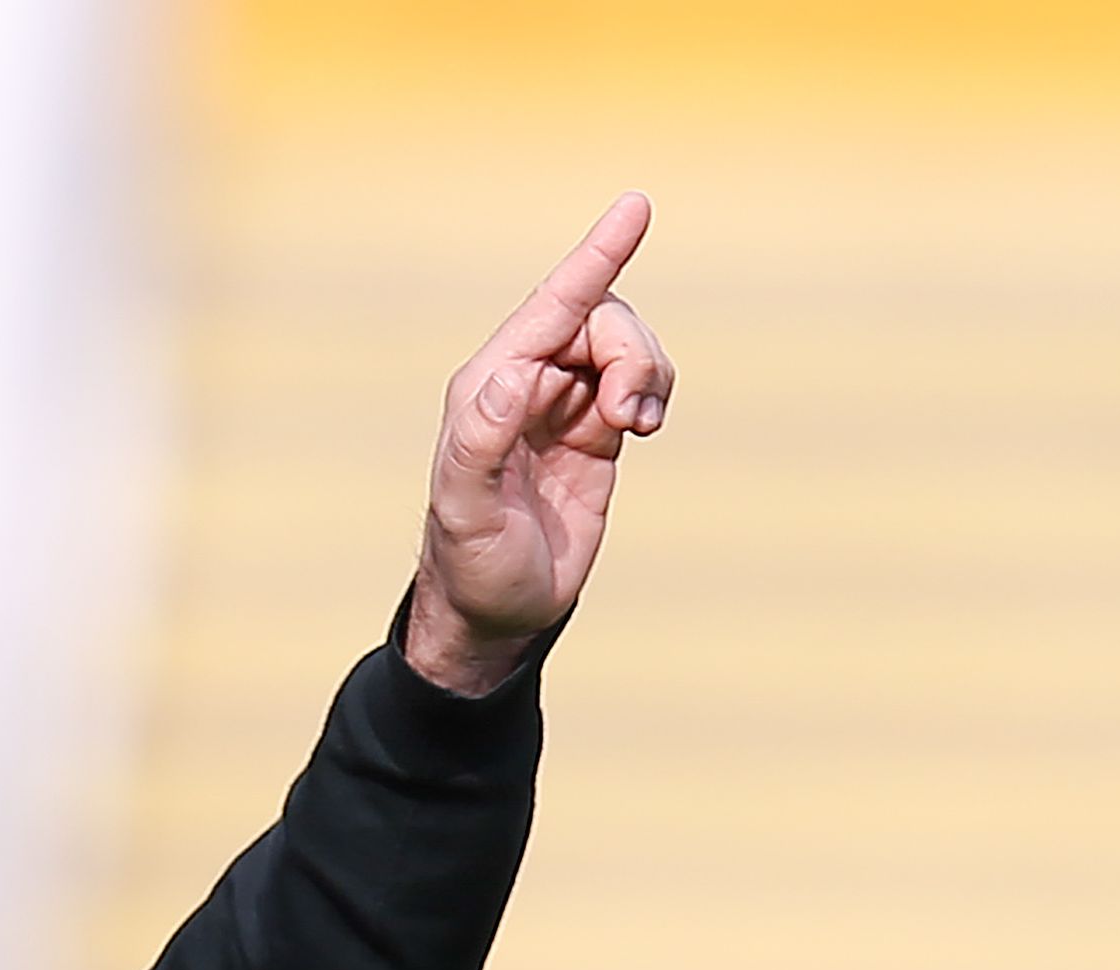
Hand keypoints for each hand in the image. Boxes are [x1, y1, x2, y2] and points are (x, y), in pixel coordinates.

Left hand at [404, 191, 670, 694]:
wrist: (499, 612)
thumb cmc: (473, 564)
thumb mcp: (465, 510)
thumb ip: (480, 440)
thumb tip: (513, 377)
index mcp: (489, 384)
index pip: (553, 304)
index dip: (596, 257)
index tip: (637, 206)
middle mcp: (526, 381)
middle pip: (601, 320)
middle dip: (631, 353)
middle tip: (631, 417)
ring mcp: (563, 401)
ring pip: (626, 346)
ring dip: (646, 373)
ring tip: (636, 427)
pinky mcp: (595, 428)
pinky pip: (639, 380)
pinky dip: (653, 392)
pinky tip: (642, 428)